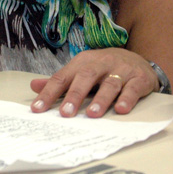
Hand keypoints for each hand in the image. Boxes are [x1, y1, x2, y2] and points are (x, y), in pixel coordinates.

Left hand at [29, 47, 157, 117]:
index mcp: (82, 62)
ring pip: (110, 83)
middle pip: (85, 77)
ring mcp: (120, 70)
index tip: (38, 108)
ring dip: (101, 99)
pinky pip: (132, 88)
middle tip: (66, 113)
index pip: (62, 77)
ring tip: (92, 114)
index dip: (49, 93)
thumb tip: (33, 86)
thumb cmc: (103, 68)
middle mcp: (100, 63)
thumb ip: (60, 81)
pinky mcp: (139, 78)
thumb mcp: (80, 71)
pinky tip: (121, 109)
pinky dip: (127, 99)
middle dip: (75, 95)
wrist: (137, 59)